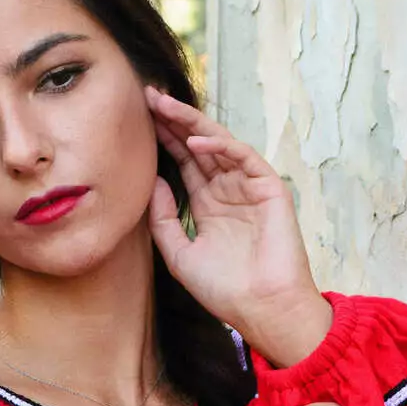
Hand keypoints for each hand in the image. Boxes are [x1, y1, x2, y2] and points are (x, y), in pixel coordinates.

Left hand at [144, 86, 331, 368]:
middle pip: (197, 146)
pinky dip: (220, 146)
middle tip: (146, 96)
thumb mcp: (179, 254)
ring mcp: (249, 187)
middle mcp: (228, 191)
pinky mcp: (269, 188)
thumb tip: (152, 182)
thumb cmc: (223, 290)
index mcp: (208, 206)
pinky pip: (244, 158)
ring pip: (218, 144)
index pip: (183, 163)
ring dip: (191, 123)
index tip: (137, 119)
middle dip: (173, 121)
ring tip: (164, 105)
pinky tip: (195, 140)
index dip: (163, 140)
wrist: (260, 309)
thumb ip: (163, 219)